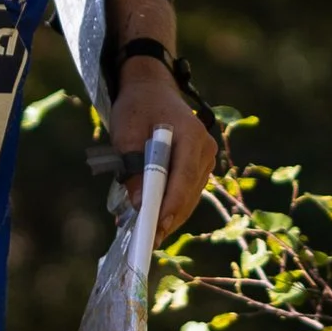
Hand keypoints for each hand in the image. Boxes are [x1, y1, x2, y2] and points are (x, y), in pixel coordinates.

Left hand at [111, 59, 215, 239]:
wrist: (152, 89)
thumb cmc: (137, 106)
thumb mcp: (126, 131)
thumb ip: (131, 165)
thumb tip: (138, 203)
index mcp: (191, 135)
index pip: (183, 177)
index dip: (170, 205)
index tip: (156, 227)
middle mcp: (205, 148)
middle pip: (189, 193)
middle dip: (168, 218)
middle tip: (146, 240)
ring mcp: (205, 158)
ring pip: (189, 197)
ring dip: (169, 216)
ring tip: (145, 234)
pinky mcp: (199, 166)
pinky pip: (186, 191)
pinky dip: (170, 205)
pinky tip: (151, 217)